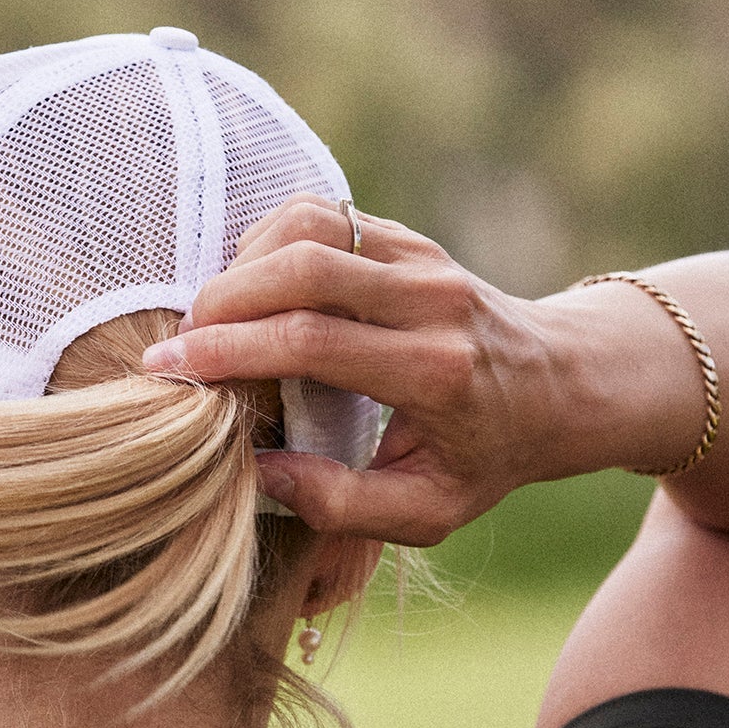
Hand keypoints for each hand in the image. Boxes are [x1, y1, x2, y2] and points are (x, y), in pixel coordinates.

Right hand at [142, 195, 564, 544]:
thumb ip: (341, 504)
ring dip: (243, 265)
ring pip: (307, 227)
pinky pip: (320, 216)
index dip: (227, 351)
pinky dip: (268, 243)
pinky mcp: (408, 236)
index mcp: (434, 371)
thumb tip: (256, 471)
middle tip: (180, 343)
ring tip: (216, 318)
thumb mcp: (428, 511)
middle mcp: (431, 300)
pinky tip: (253, 290)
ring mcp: (422, 257)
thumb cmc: (483, 457)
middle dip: (222, 301)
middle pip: (301, 269)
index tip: (170, 368)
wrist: (558, 386)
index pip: (309, 341)